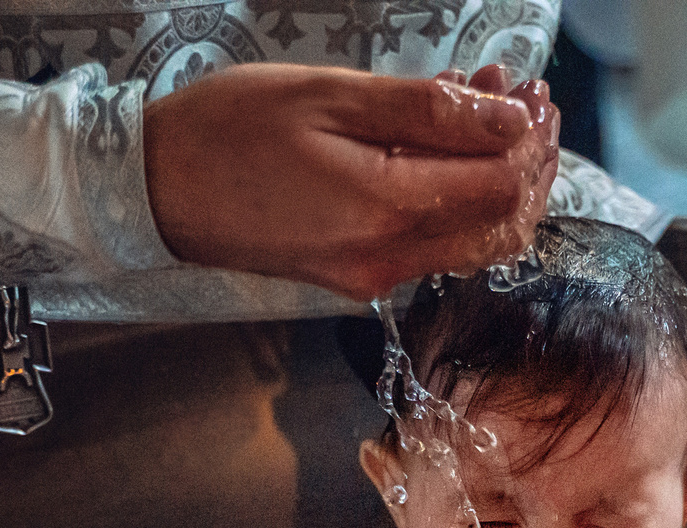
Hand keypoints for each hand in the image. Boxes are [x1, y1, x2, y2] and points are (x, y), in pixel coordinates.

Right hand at [143, 63, 559, 300]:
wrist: (154, 190)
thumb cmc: (228, 130)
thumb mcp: (332, 97)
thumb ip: (428, 112)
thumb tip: (509, 120)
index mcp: (385, 210)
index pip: (500, 187)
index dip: (531, 139)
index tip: (532, 91)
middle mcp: (389, 259)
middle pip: (502, 225)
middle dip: (531, 164)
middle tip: (530, 102)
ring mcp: (374, 275)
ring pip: (474, 242)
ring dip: (500, 181)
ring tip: (496, 115)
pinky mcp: (358, 276)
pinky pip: (433, 244)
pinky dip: (459, 198)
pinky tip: (449, 147)